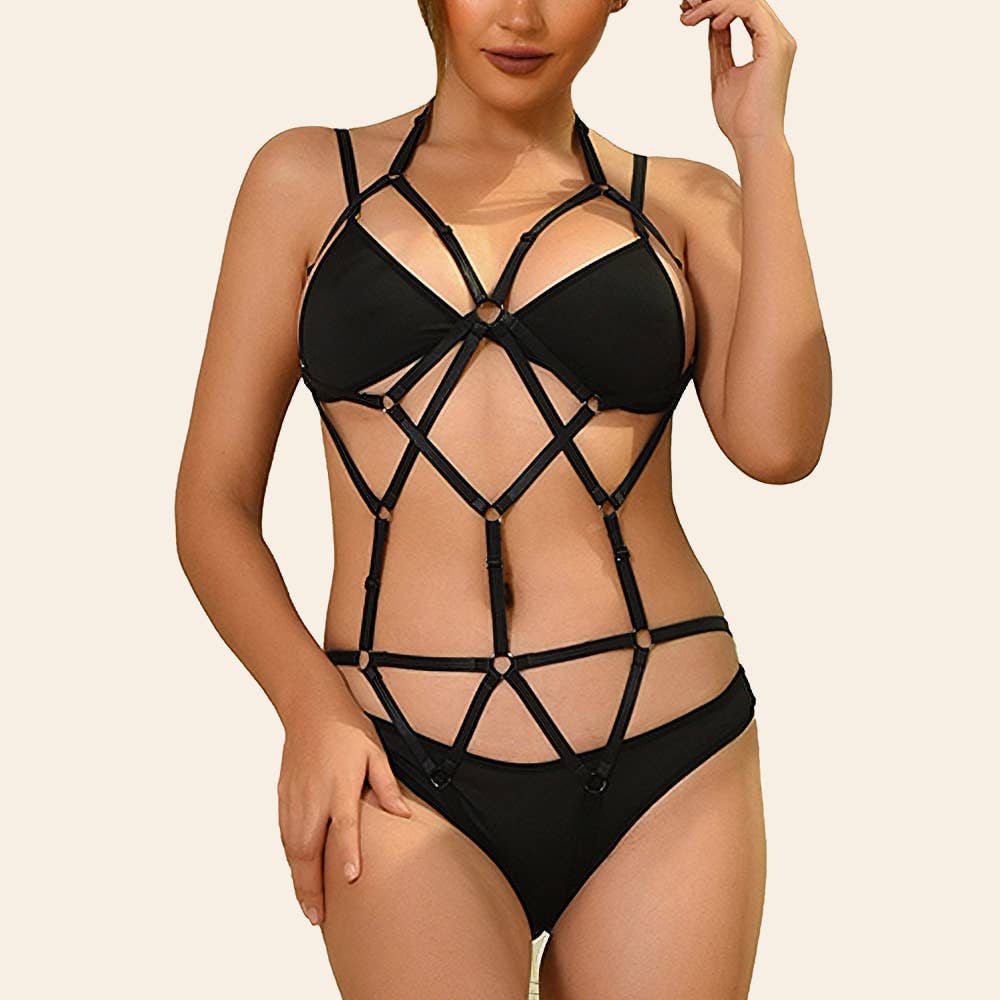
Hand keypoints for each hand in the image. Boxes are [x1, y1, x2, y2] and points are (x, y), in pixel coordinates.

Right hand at [276, 705, 411, 925]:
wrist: (310, 709)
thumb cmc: (346, 730)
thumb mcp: (375, 753)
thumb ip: (388, 786)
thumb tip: (404, 816)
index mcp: (339, 786)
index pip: (344, 825)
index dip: (347, 853)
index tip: (350, 878)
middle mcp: (313, 797)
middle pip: (308, 848)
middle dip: (311, 886)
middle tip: (319, 917)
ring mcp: (295, 799)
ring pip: (292, 848)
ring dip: (299, 880)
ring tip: (309, 909)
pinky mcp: (284, 798)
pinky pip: (284, 836)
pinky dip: (290, 861)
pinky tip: (298, 877)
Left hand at [679, 0, 796, 144]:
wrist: (752, 141)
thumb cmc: (740, 119)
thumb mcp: (722, 73)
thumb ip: (720, 46)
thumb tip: (711, 23)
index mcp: (768, 44)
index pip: (744, 9)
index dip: (715, 4)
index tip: (688, 11)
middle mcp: (778, 38)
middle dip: (712, 0)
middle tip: (684, 5)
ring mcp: (779, 41)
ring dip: (714, 3)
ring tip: (689, 15)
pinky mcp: (774, 46)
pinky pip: (751, 9)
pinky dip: (726, 10)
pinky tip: (710, 23)